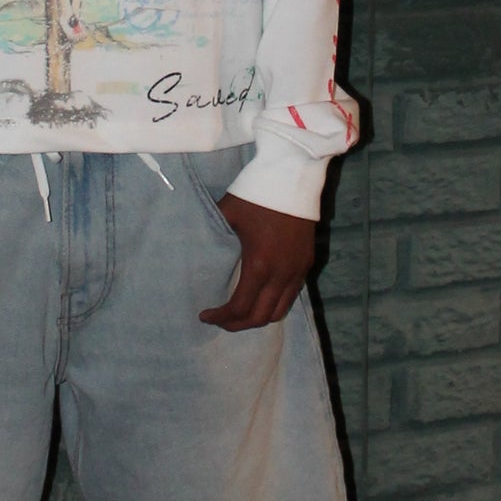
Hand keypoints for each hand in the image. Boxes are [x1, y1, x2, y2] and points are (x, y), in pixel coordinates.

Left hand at [199, 194, 316, 330]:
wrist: (293, 176)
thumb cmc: (256, 194)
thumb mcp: (226, 214)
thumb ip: (212, 236)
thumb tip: (194, 247)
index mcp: (259, 265)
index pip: (240, 308)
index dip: (221, 318)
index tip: (205, 315)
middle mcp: (281, 274)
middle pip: (259, 318)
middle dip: (237, 324)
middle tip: (220, 320)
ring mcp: (297, 270)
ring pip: (279, 311)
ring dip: (257, 317)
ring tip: (240, 313)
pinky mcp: (306, 264)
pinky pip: (291, 296)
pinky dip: (274, 304)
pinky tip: (260, 296)